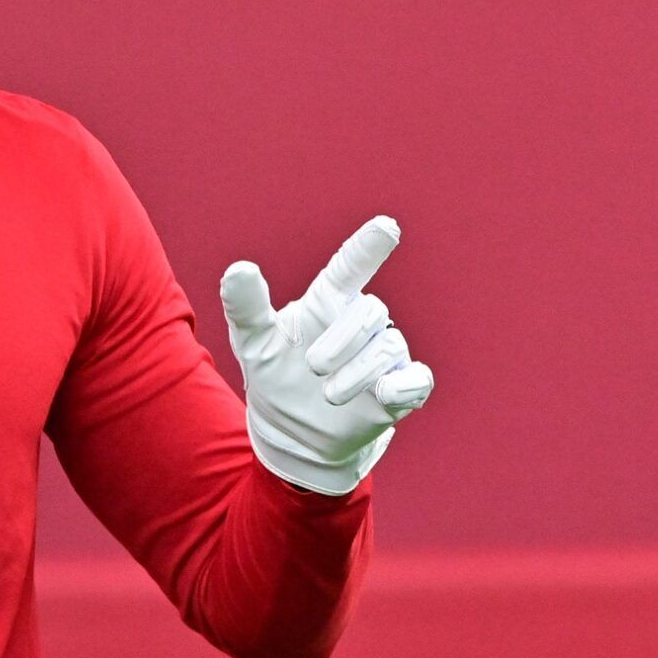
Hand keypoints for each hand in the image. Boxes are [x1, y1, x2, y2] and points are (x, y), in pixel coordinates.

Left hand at [220, 216, 435, 495]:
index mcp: (327, 302)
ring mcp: (383, 355)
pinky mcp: (400, 389)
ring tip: (329, 395)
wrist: (290, 431)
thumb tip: (239, 268)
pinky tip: (385, 393)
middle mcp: (360, 322)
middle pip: (370, 311)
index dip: (368, 247)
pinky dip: (404, 385)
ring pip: (390, 347)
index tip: (386, 226)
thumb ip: (246, 305)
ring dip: (358, 372)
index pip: (350, 267)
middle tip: (313, 367)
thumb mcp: (252, 341)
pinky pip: (418, 379)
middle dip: (343, 340)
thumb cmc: (274, 372)